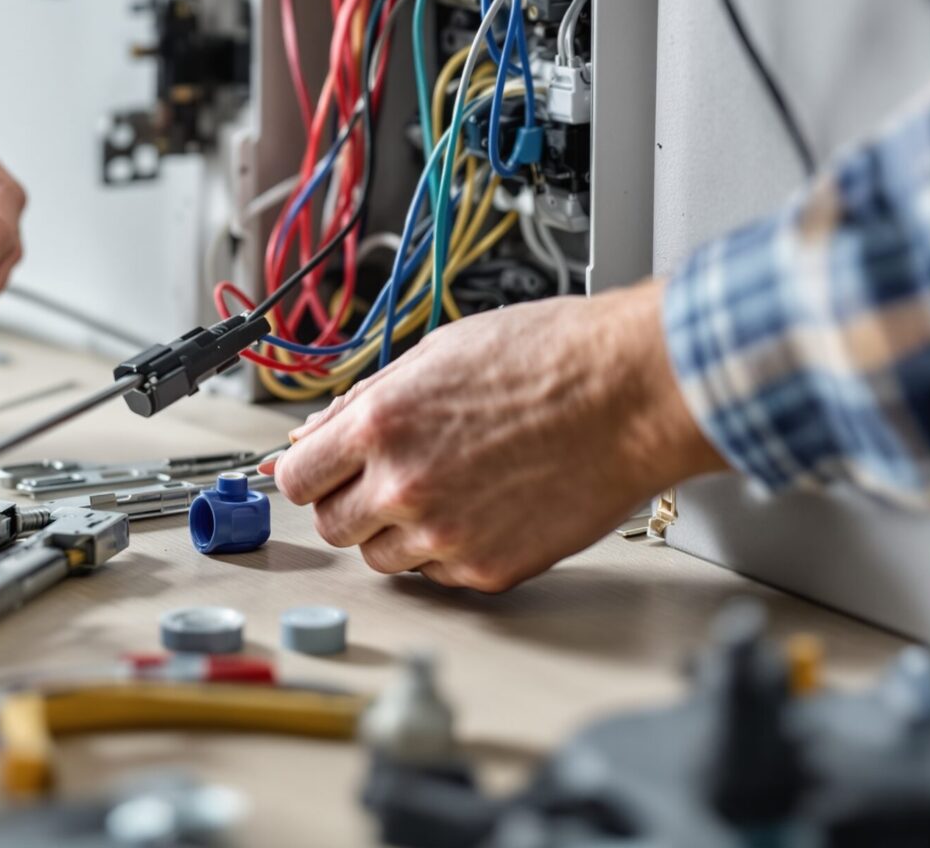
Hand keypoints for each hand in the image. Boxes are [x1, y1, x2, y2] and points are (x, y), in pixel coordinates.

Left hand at [265, 280, 724, 591]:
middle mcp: (404, 484)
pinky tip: (484, 508)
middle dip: (350, 503)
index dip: (309, 473)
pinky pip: (438, 576)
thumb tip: (311, 436)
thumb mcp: (437, 354)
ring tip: (447, 489)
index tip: (323, 472)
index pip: (296, 478)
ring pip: (380, 558)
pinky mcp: (489, 568)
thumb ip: (363, 402)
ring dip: (397, 531)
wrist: (633, 392)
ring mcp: (445, 535)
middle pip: (332, 526)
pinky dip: (450, 551)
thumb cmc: (549, 359)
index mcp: (381, 423)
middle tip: (387, 479)